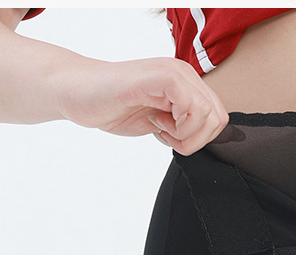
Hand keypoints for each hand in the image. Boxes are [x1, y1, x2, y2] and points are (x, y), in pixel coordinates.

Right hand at [57, 57, 228, 154]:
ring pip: (208, 114)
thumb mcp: (160, 120)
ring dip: (185, 134)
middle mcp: (185, 74)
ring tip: (160, 129)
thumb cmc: (115, 107)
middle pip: (218, 119)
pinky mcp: (161, 76)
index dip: (200, 138)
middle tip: (167, 137)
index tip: (173, 138)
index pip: (219, 118)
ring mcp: (174, 73)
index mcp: (188, 84)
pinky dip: (177, 126)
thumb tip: (207, 139)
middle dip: (195, 140)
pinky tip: (155, 123)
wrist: (77, 93)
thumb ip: (185, 124)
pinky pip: (191, 106)